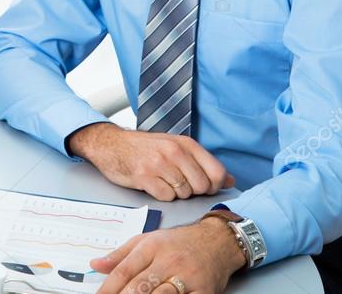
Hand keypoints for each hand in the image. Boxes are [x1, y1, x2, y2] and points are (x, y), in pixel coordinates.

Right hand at [67, 123, 234, 200]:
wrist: (112, 145)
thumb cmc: (145, 147)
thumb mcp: (176, 146)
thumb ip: (202, 162)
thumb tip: (229, 180)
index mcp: (186, 143)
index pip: (216, 172)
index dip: (215, 185)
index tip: (206, 187)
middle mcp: (174, 152)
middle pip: (201, 186)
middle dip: (194, 191)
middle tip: (180, 184)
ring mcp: (159, 164)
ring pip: (184, 193)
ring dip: (176, 193)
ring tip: (164, 181)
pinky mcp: (145, 177)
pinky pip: (166, 197)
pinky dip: (162, 196)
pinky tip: (154, 185)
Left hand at [92, 216, 246, 293]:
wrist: (217, 240)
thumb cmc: (179, 242)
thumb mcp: (148, 240)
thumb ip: (121, 254)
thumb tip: (95, 265)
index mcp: (152, 246)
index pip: (124, 270)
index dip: (108, 288)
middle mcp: (169, 260)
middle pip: (140, 286)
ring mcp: (187, 276)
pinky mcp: (203, 291)